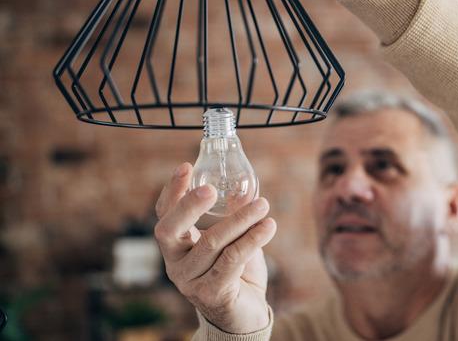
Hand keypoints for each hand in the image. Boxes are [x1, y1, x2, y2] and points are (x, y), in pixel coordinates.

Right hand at [154, 162, 276, 333]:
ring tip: (263, 205)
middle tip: (212, 188)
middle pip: (170, 230)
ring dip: (241, 220)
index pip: (164, 215)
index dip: (172, 191)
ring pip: (212, 242)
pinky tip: (269, 226)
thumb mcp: (231, 239)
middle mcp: (175, 263)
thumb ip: (231, 216)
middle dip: (190, 206)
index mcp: (176, 246)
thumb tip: (242, 187)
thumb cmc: (235, 272)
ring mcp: (189, 281)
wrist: (244, 314)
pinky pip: (231, 260)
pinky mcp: (211, 293)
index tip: (186, 166)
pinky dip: (252, 239)